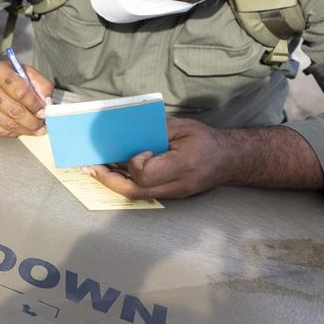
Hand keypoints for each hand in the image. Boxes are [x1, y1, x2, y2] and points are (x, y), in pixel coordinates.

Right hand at [0, 59, 52, 137]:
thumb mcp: (20, 70)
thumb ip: (38, 82)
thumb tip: (47, 101)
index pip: (21, 92)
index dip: (36, 105)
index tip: (44, 111)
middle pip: (15, 111)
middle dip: (33, 121)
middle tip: (43, 125)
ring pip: (7, 124)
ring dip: (25, 129)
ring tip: (35, 129)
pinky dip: (12, 133)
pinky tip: (20, 130)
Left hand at [89, 118, 224, 199]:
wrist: (231, 159)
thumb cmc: (206, 139)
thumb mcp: (181, 127)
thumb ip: (154, 132)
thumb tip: (126, 135)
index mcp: (183, 167)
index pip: (145, 175)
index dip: (134, 163)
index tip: (138, 151)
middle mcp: (177, 185)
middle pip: (134, 192)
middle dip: (109, 180)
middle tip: (91, 168)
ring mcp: (175, 193)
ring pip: (136, 196)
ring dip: (114, 183)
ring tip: (98, 169)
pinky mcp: (172, 195)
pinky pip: (144, 192)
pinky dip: (127, 182)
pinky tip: (116, 171)